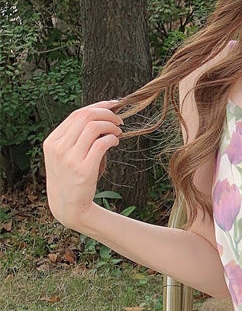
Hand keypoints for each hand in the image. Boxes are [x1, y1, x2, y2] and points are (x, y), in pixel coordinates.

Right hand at [42, 100, 122, 228]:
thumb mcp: (63, 155)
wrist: (67, 206)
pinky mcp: (84, 169)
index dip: (98, 106)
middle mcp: (58, 148)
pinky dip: (112, 138)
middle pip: (86, 116)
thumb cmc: (70, 177)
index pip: (77, 114)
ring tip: (118, 132)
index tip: (113, 104)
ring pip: (94, 127)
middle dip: (107, 113)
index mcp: (51, 141)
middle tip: (119, 120)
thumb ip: (74, 136)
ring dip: (111, 126)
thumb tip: (100, 114)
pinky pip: (102, 144)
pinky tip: (115, 142)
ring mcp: (70, 159)